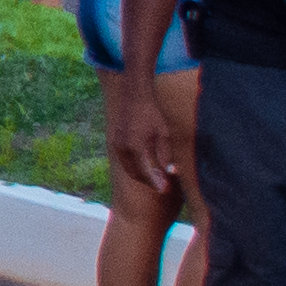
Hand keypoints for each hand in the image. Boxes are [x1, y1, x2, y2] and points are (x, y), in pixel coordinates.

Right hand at [104, 72, 175, 200]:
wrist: (134, 95)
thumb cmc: (151, 113)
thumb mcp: (163, 135)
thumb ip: (165, 156)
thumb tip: (171, 173)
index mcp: (136, 147)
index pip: (145, 173)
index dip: (155, 183)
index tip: (165, 189)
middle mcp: (122, 148)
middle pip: (134, 173)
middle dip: (148, 181)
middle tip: (161, 185)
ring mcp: (116, 144)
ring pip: (128, 168)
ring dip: (140, 174)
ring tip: (154, 176)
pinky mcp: (114, 141)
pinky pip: (123, 160)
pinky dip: (133, 165)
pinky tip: (144, 164)